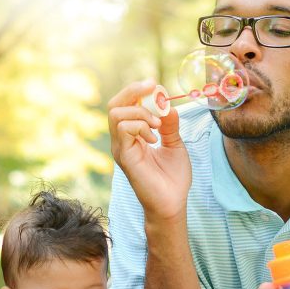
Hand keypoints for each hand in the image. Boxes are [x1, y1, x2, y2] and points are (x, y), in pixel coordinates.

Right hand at [108, 80, 191, 220]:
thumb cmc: (173, 178)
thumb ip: (169, 125)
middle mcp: (122, 140)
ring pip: (116, 114)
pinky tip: (153, 139)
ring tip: (157, 126)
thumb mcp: (175, 144)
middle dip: (133, 91)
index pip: (124, 105)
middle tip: (153, 88)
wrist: (172, 203)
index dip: (136, 91)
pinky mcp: (124, 156)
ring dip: (140, 113)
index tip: (155, 85)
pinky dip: (141, 126)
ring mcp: (120, 148)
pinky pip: (124, 129)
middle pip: (114, 104)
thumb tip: (167, 106)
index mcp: (132, 136)